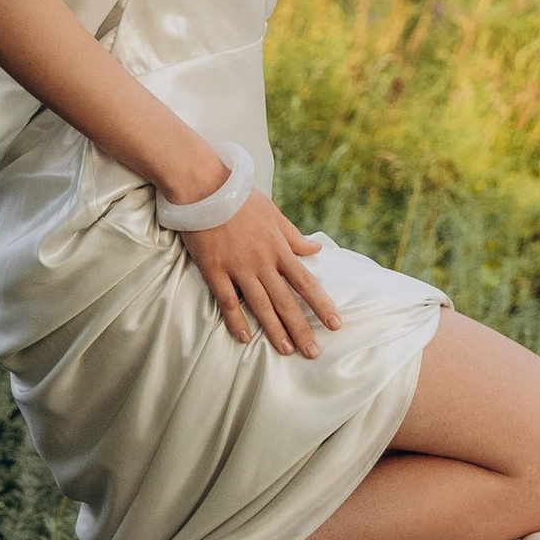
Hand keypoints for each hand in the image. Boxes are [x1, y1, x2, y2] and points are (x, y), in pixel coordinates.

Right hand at [181, 191, 342, 356]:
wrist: (204, 186)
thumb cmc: (239, 197)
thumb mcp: (273, 213)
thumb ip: (294, 235)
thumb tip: (317, 248)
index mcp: (278, 248)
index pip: (306, 282)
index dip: (321, 304)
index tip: (335, 324)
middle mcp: (262, 261)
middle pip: (286, 300)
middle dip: (302, 328)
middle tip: (314, 353)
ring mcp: (238, 267)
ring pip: (261, 305)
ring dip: (275, 330)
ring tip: (287, 351)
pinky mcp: (214, 269)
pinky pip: (228, 300)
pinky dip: (236, 320)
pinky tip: (244, 338)